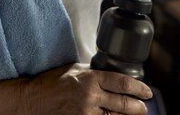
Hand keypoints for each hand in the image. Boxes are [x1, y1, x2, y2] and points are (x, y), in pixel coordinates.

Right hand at [26, 63, 152, 113]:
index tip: (146, 91)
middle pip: (123, 104)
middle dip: (138, 107)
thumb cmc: (51, 83)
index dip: (138, 88)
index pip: (122, 82)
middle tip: (144, 107)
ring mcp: (86, 113)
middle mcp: (90, 96)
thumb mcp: (74, 70)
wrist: (32, 101)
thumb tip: (111, 77)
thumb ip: (93, 73)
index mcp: (90, 79)